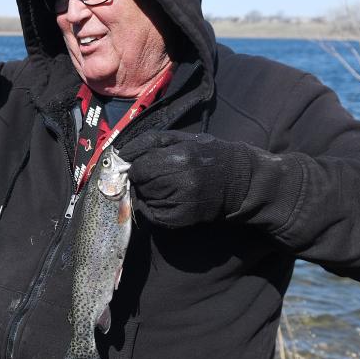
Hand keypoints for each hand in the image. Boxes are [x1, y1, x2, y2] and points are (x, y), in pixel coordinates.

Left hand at [119, 131, 254, 228]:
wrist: (239, 181)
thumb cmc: (207, 154)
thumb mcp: (181, 138)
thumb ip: (149, 142)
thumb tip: (120, 154)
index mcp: (180, 158)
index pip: (139, 168)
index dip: (137, 167)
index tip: (145, 165)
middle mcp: (180, 183)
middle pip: (140, 185)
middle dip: (143, 180)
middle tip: (159, 175)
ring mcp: (181, 204)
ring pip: (145, 200)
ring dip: (149, 193)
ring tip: (168, 186)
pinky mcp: (181, 220)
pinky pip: (153, 215)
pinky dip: (154, 207)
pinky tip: (169, 199)